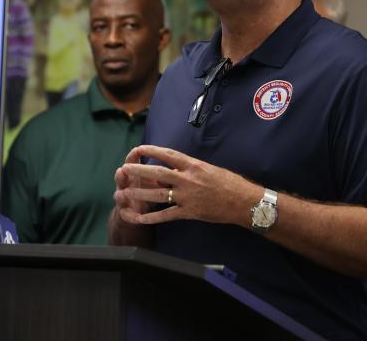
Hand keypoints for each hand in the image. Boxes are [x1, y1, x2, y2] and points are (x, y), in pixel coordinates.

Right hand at [112, 148, 163, 228]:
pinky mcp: (126, 213)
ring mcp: (125, 199)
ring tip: (120, 194)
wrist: (138, 211)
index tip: (138, 150)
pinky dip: (132, 217)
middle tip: (122, 170)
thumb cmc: (152, 190)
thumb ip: (165, 174)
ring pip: (120, 195)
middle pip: (123, 177)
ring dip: (121, 195)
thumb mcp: (158, 181)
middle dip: (123, 174)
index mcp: (136, 173)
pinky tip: (138, 219)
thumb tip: (179, 166)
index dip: (134, 155)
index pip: (132, 161)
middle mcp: (127, 184)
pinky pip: (127, 216)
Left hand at [118, 145, 259, 226]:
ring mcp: (187, 196)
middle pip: (157, 173)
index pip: (167, 155)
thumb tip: (175, 167)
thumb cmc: (230, 183)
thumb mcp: (210, 168)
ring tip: (124, 192)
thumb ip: (191, 168)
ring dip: (139, 193)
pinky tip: (138, 217)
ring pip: (157, 195)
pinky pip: (165, 215)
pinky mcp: (189, 212)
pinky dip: (151, 217)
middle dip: (138, 171)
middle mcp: (188, 179)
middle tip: (123, 169)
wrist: (243, 201)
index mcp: (193, 165)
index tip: (138, 148)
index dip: (151, 151)